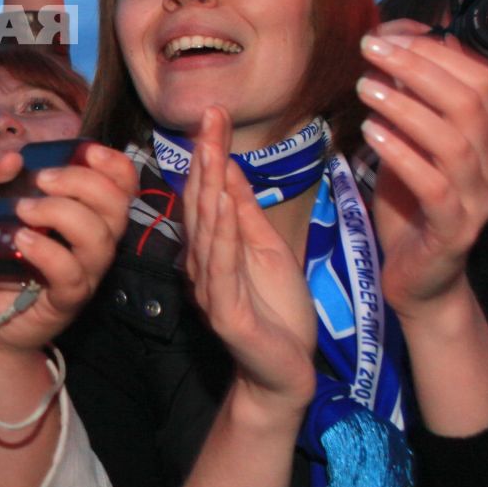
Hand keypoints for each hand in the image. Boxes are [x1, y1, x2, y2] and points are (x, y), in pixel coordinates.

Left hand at [0, 139, 135, 354]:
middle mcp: (93, 242)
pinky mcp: (66, 300)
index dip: (114, 165)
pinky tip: (22, 240)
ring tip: (23, 209)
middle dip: (82, 182)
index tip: (85, 150)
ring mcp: (83, 273)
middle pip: (116, 206)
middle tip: (41, 179)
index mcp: (85, 213)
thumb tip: (12, 156)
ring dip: (62, 213)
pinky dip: (47, 251)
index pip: (122, 186)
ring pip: (99, 239)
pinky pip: (71, 274)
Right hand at [182, 107, 316, 411]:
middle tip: (208, 115)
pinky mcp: (223, 311)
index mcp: (213, 248)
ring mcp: (210, 287)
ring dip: (208, 186)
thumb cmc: (278, 314)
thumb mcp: (267, 251)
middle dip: (205, 156)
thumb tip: (227, 171)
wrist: (285, 374)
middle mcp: (202, 263)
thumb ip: (246, 215)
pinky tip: (221, 203)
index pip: (209, 192)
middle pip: (202, 202)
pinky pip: (221, 266)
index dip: (210, 152)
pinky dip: (220, 233)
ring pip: (206, 229)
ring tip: (210, 147)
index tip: (214, 113)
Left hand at [359, 24, 487, 320]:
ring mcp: (476, 199)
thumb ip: (401, 112)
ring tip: (365, 87)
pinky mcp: (455, 231)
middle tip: (372, 49)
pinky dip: (403, 155)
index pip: (478, 80)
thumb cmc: (409, 211)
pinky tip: (372, 133)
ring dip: (408, 107)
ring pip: (456, 142)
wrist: (421, 282)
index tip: (387, 35)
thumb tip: (383, 57)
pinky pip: (435, 187)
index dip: (435, 52)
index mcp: (482, 140)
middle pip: (470, 102)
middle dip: (419, 67)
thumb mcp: (403, 151)